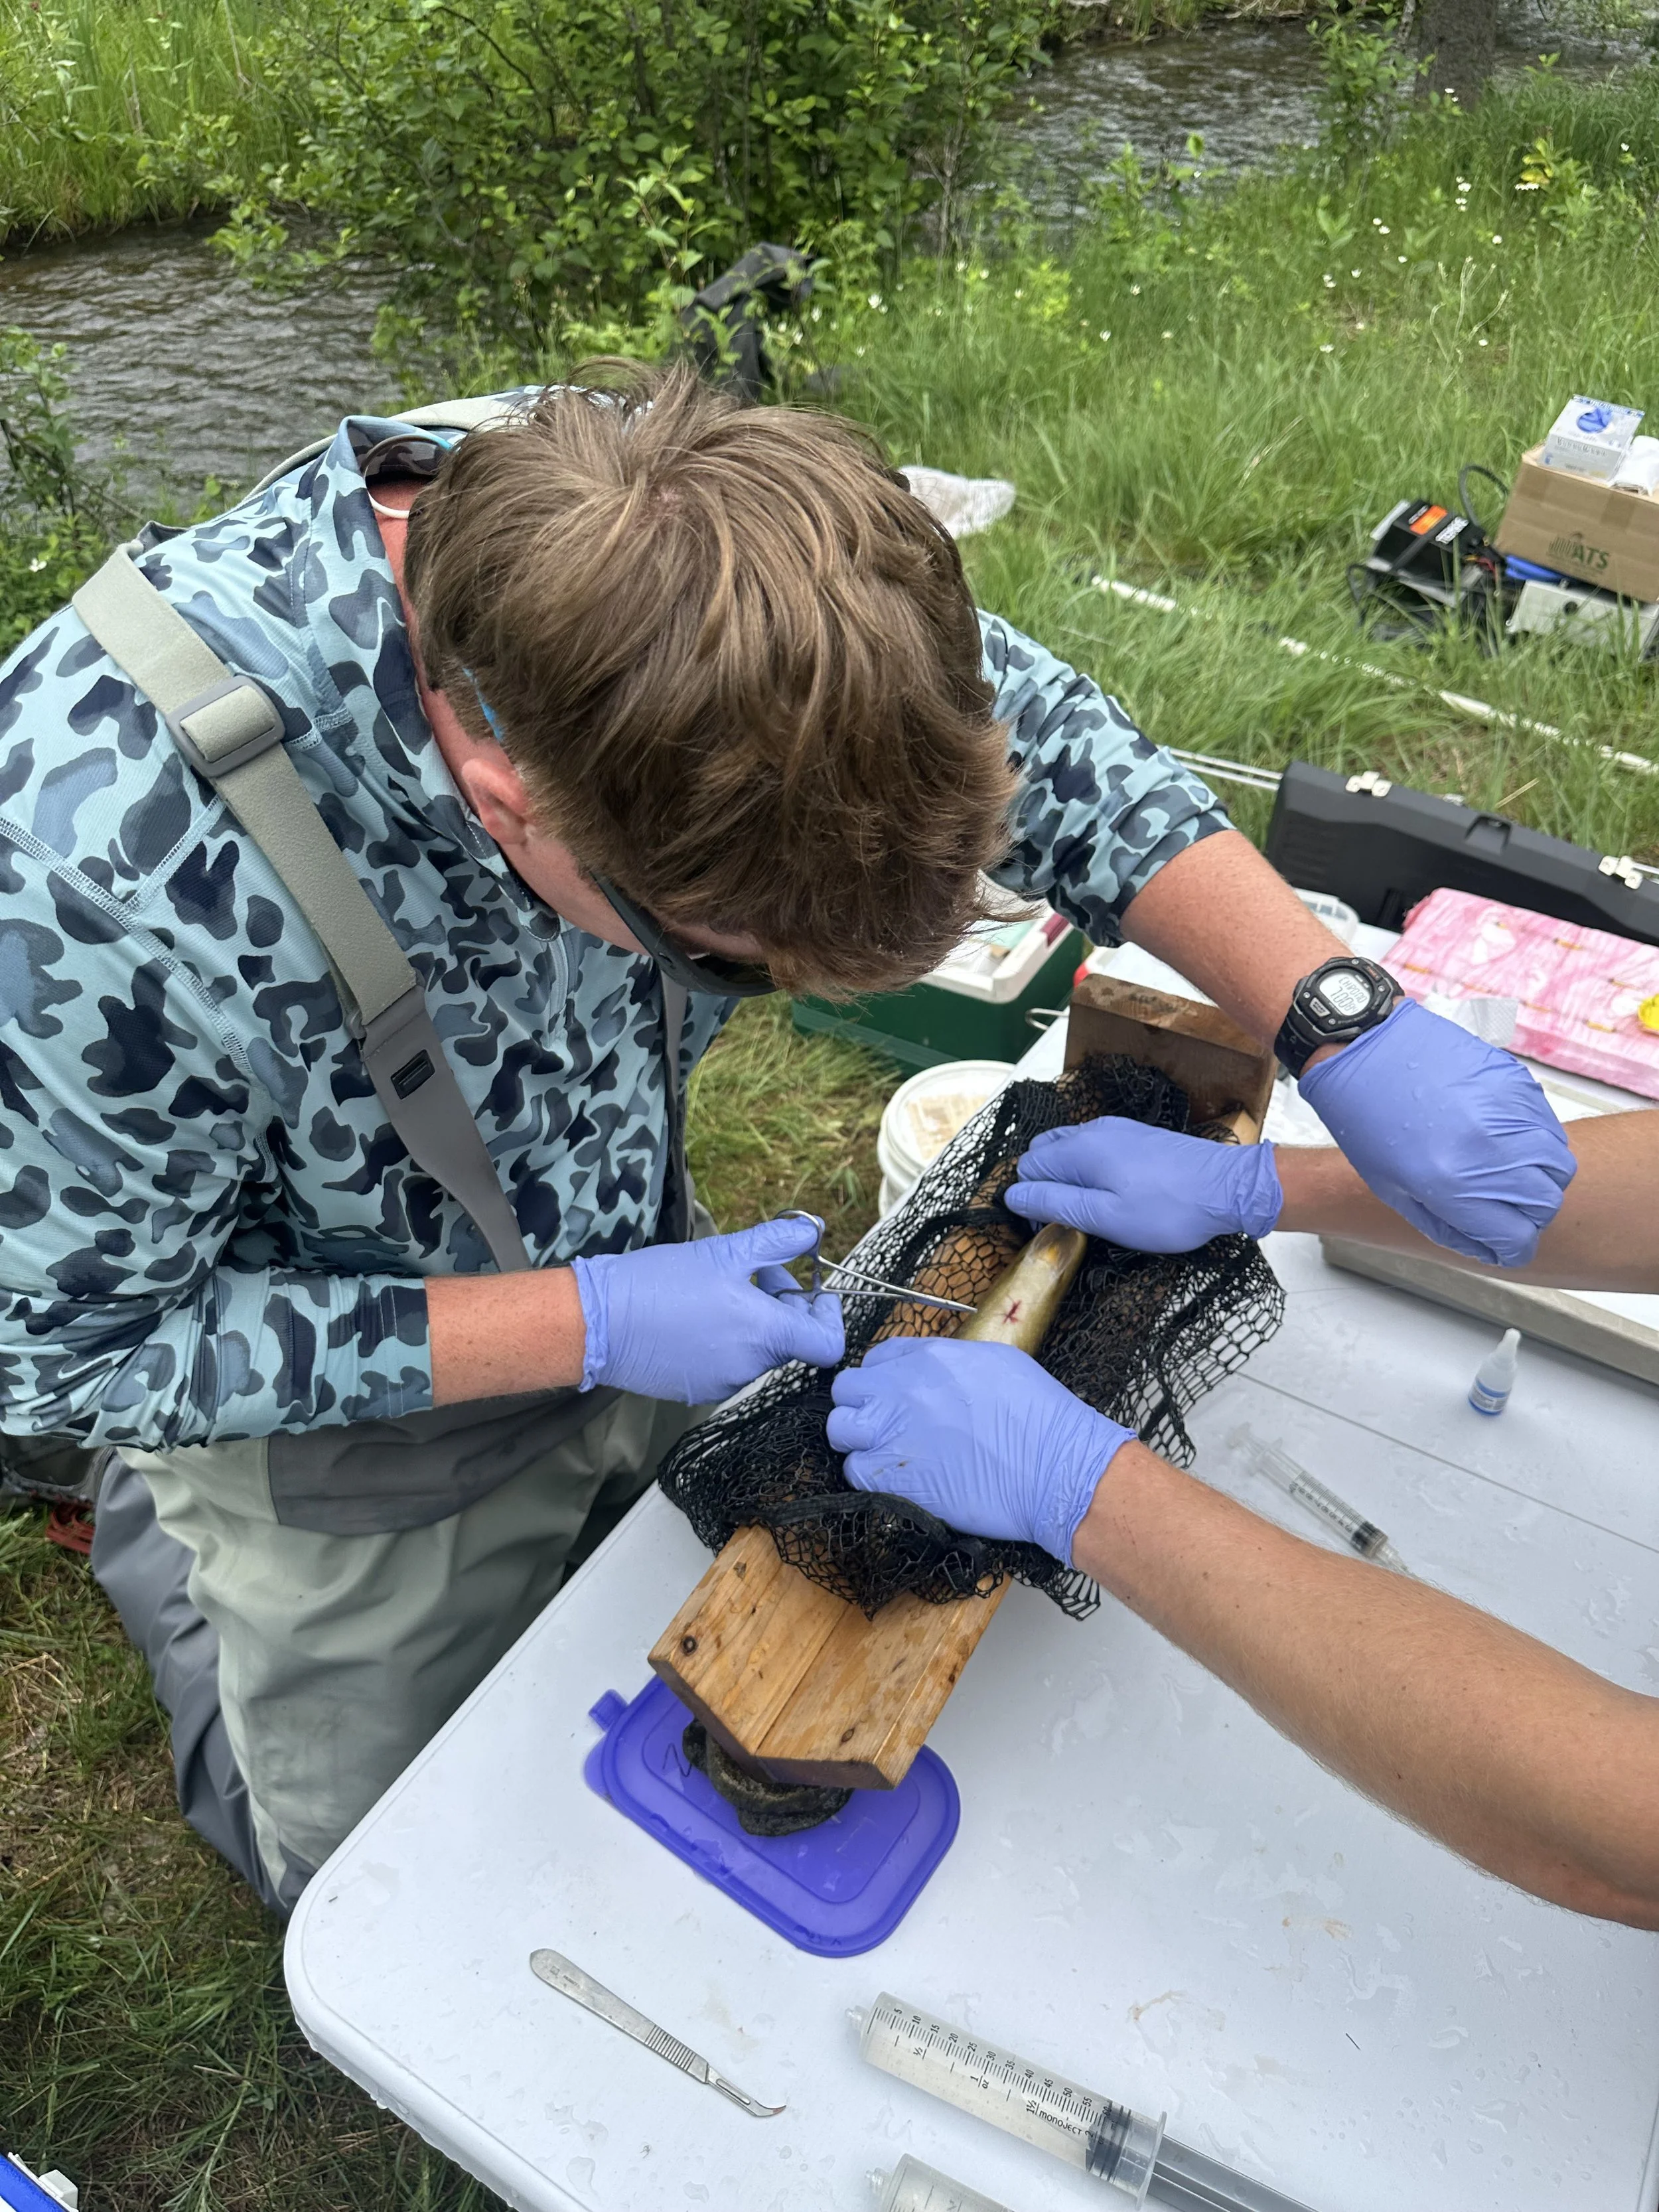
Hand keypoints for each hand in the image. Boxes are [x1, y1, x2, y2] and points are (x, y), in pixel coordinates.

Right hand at [572, 1215, 843, 1403]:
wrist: (597, 1322)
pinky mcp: (696, 1391)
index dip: (829, 1316)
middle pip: (790, 1341)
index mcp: (765, 1335)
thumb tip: (813, 1230)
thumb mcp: (724, 1252)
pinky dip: (725, 1341)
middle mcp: (750, 1368)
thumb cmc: (661, 1283)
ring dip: (752, 1321)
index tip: (812, 1291)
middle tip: (751, 1271)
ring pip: (757, 1351)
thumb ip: (776, 1242)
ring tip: (715, 1290)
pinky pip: (727, 1365)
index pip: (828, 1344)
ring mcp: (722, 1385)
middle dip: (781, 1304)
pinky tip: (694, 1316)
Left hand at [826, 1337, 1134, 1565]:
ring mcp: (891, 1433)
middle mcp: (900, 1389)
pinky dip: (870, 1479)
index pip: (875, 1359)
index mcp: (927, 1357)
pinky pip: (855, 1473)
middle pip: (846, 1390)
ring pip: (840, 1430)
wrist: (1055, 1468)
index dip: (883, 1381)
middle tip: (884, 1426)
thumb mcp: (995, 1362)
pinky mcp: (891, 1478)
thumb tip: (933, 1374)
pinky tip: (901, 1481)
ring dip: (857, 1442)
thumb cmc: (1039, 1415)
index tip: (896, 1398)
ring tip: (887, 1455)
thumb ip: (950, 1362)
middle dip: (860, 1406)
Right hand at [1006, 1117, 1283, 1251]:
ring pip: (1069, 1148)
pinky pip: (1094, 1147)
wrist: (1229, 1188)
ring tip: (1089, 1208)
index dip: (1030, 1200)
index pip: (1027, 1168)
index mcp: (1079, 1149)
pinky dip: (1088, 1168)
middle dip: (1044, 1184)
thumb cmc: (1168, 1209)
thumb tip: (1013, 1195)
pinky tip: (1111, 1192)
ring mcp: (1117, 1129)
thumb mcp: (1105, 1217)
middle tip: (1069, 1220)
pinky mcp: (1137, 1135)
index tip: (1053, 1229)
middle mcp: (1093, 1130)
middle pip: (1043, 1152)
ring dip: (1066, 1177)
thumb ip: (1056, 1203)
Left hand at [1299, 996, 1574, 1267]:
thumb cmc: (1368, 1117)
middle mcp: (1488, 1148)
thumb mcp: (1395, 1190)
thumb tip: (1487, 1246)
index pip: (1517, 1237)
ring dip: (1538, 1176)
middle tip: (1504, 1205)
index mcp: (1451, 1183)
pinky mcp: (1517, 1082)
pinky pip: (1549, 1126)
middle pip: (1546, 1203)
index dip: (1511, 1247)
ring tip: (1504, 1168)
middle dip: (1529, 1214)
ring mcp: (1508, 1111)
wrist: (1368, 1050)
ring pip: (1558, 1164)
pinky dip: (1535, 1140)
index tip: (1503, 1242)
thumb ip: (1448, 1225)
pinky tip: (1503, 1136)